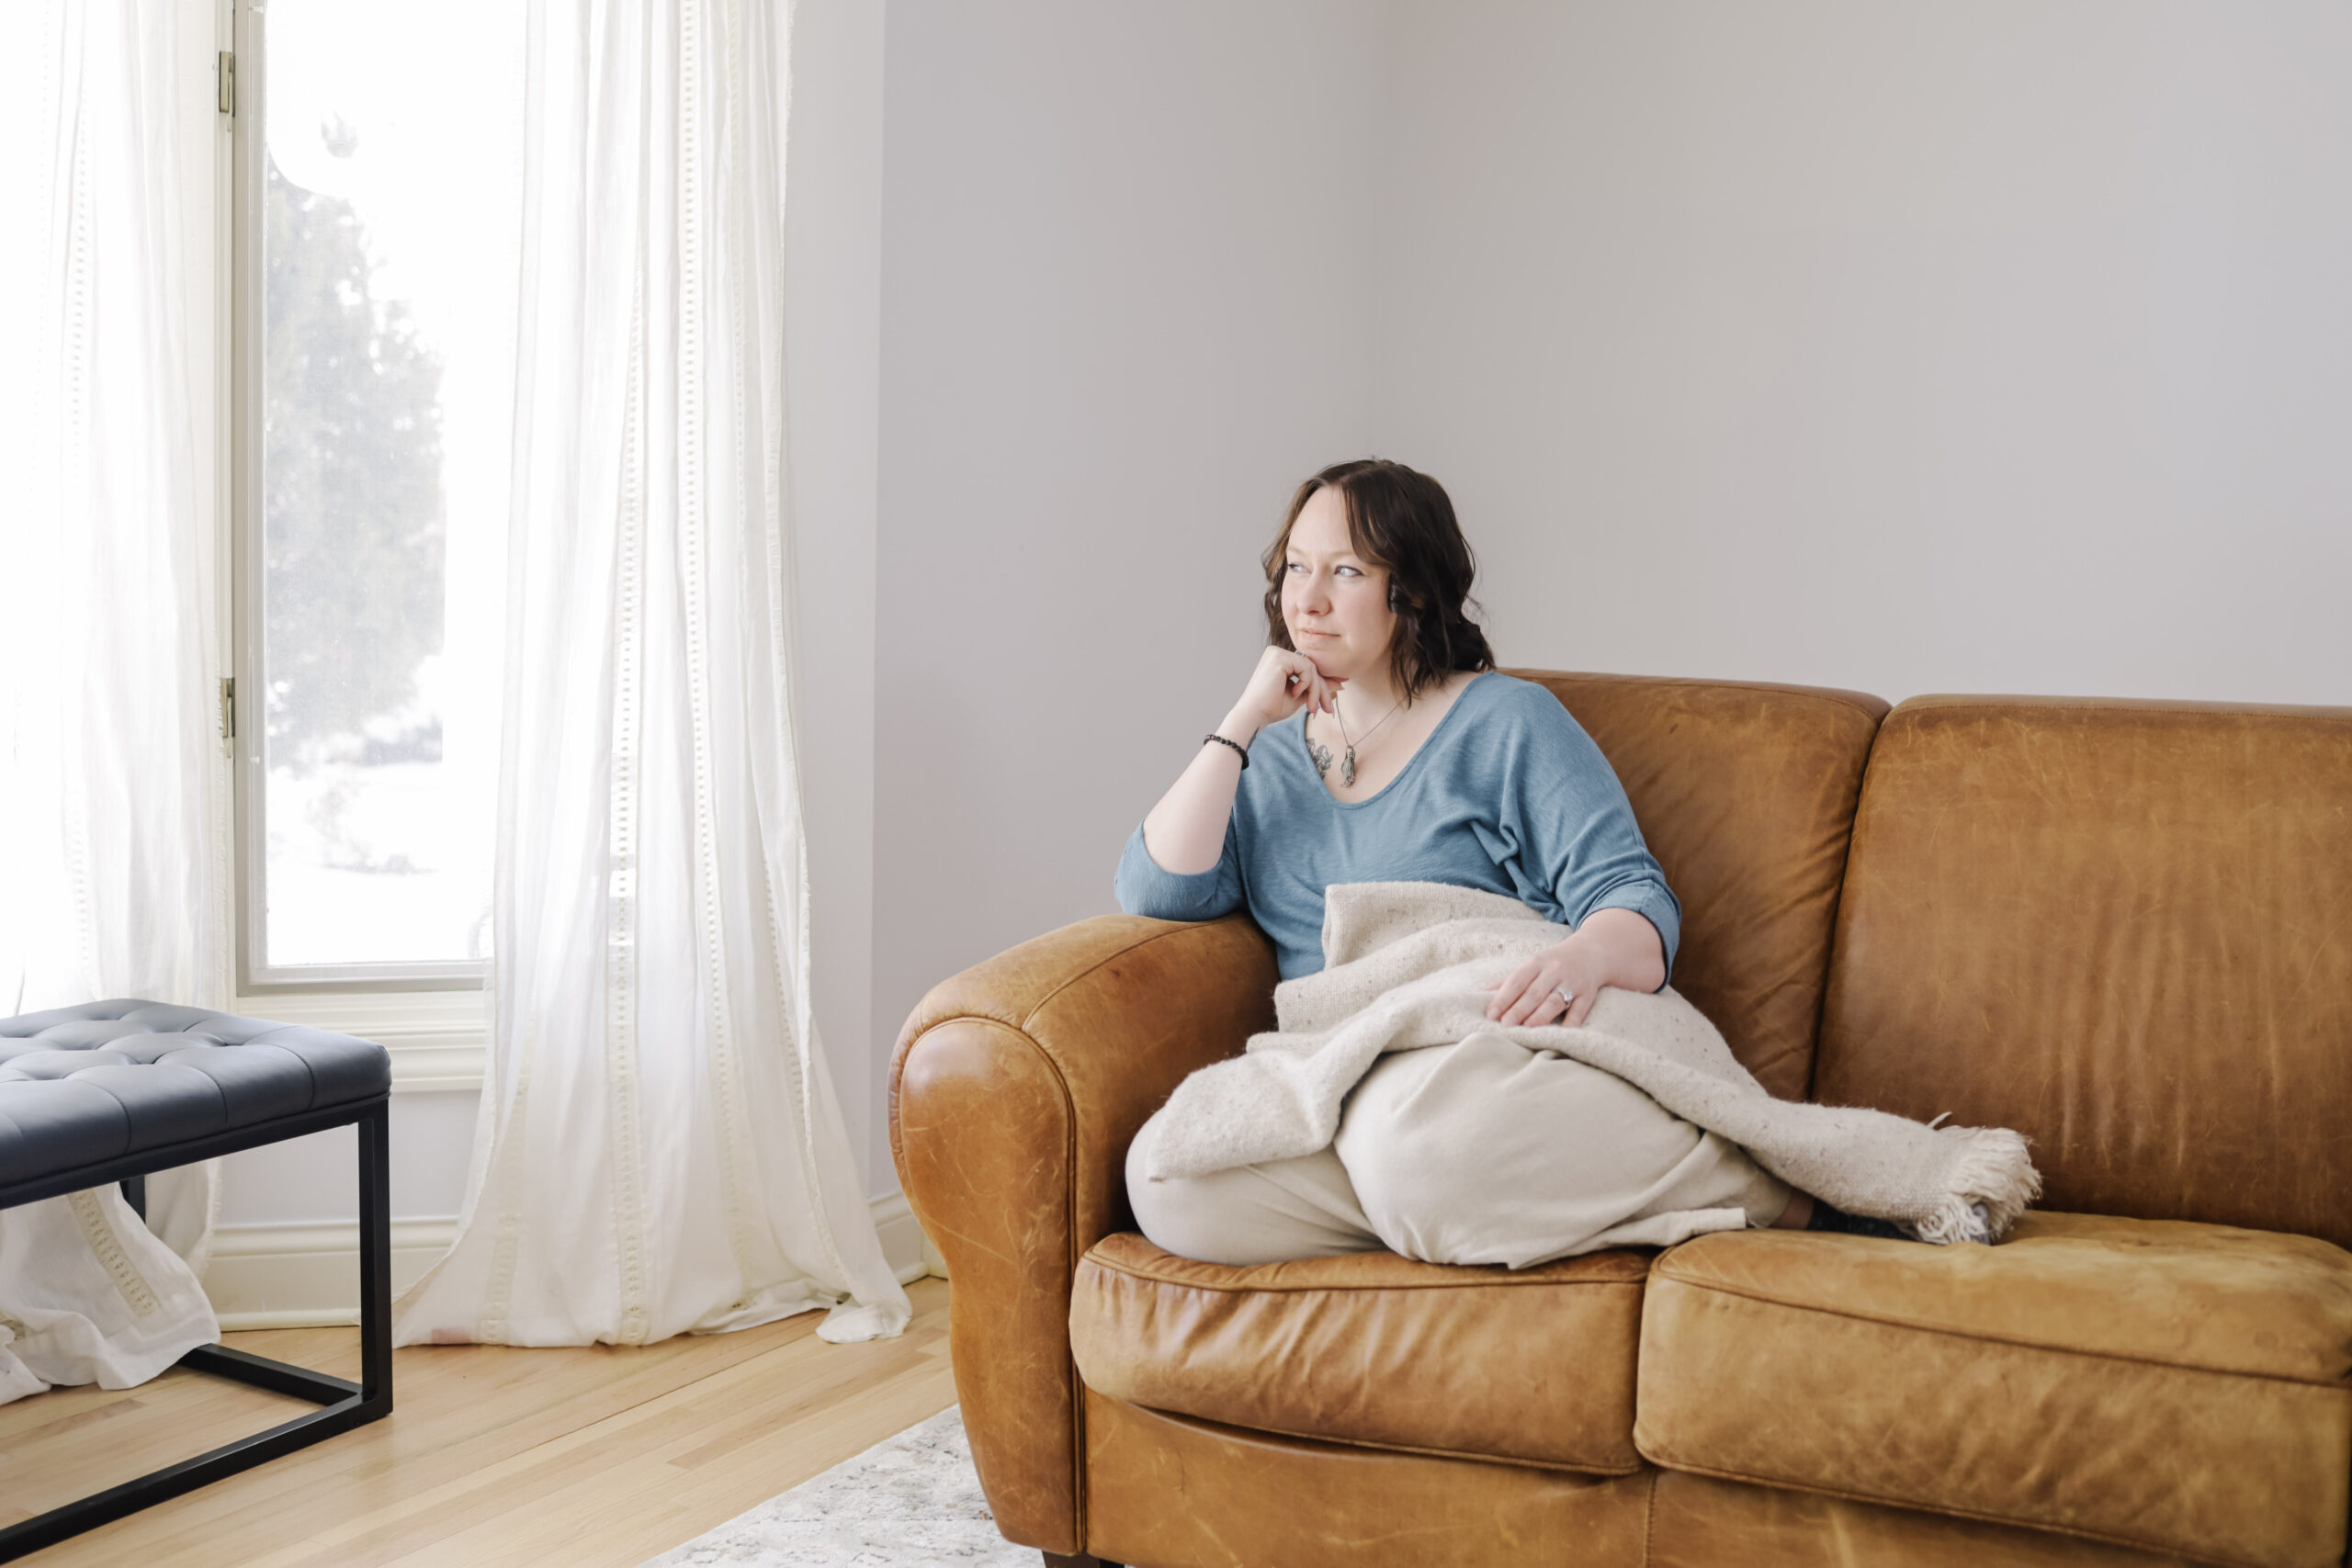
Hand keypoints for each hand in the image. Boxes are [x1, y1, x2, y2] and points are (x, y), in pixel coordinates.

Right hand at [1231, 645, 1339, 734]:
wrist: (1255, 715)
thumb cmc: (1272, 708)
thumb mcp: (1300, 696)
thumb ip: (1316, 687)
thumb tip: (1340, 682)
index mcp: (1280, 660)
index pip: (1308, 668)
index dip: (1323, 681)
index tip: (1339, 690)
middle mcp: (1277, 652)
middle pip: (1312, 667)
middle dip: (1322, 689)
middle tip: (1328, 709)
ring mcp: (1278, 653)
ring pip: (1312, 668)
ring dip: (1316, 690)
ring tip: (1312, 707)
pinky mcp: (1280, 657)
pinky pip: (1307, 668)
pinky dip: (1307, 684)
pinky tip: (1295, 693)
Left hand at [1484, 934, 1610, 1027]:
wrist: (1592, 952)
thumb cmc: (1554, 963)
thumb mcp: (1532, 965)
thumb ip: (1509, 980)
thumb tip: (1482, 993)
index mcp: (1537, 963)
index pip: (1517, 980)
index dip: (1503, 997)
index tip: (1491, 1014)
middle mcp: (1555, 971)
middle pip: (1535, 992)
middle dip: (1519, 1008)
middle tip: (1505, 1024)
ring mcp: (1573, 982)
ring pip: (1556, 1000)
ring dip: (1541, 1014)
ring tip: (1528, 1027)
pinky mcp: (1588, 993)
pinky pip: (1580, 1008)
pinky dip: (1572, 1020)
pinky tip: (1562, 1031)